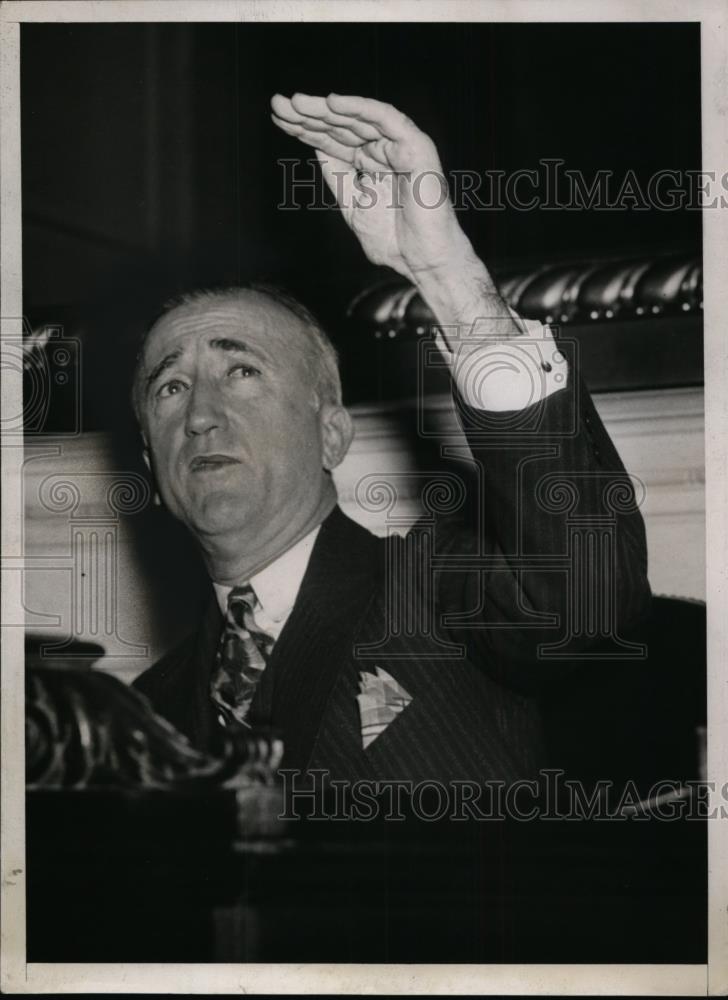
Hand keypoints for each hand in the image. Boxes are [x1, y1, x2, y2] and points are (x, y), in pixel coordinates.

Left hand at [270, 92, 475, 282]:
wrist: (422, 263)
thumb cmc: (395, 240)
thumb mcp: (353, 204)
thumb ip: (338, 175)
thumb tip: (316, 145)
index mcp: (371, 162)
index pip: (334, 139)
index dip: (305, 128)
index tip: (278, 117)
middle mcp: (385, 150)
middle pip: (342, 126)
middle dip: (309, 114)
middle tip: (278, 104)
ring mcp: (401, 147)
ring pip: (360, 119)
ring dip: (327, 109)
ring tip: (297, 103)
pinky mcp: (416, 148)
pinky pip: (387, 120)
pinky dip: (361, 109)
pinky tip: (333, 103)